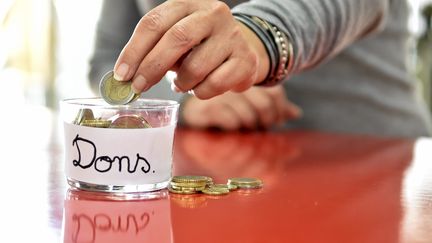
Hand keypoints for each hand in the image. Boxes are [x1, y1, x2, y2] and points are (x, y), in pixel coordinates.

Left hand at [113, 0, 269, 98]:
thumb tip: (127, 78)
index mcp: (188, 3)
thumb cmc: (199, 46)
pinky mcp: (246, 59)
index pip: (154, 22)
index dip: (134, 50)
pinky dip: (200, 92)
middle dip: (152, 67)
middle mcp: (212, 13)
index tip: (121, 74)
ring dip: (181, 82)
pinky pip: (214, 83)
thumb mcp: (175, 40)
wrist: (240, 49)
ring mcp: (232, 35)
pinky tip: (200, 86)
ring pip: (195, 67)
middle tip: (138, 87)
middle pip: (176, 39)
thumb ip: (153, 51)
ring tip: (182, 82)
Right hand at [181, 85, 301, 129]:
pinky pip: (232, 122)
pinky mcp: (208, 107)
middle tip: (259, 128)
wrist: (193, 109)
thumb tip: (296, 114)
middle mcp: (236, 81)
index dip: (279, 111)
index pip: (276, 93)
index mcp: (249, 76)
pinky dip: (233, 128)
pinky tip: (228, 126)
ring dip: (248, 127)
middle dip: (265, 122)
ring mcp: (221, 93)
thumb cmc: (226, 106)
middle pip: (264, 105)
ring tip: (242, 127)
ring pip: (248, 116)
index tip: (275, 122)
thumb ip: (274, 107)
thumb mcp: (251, 104)